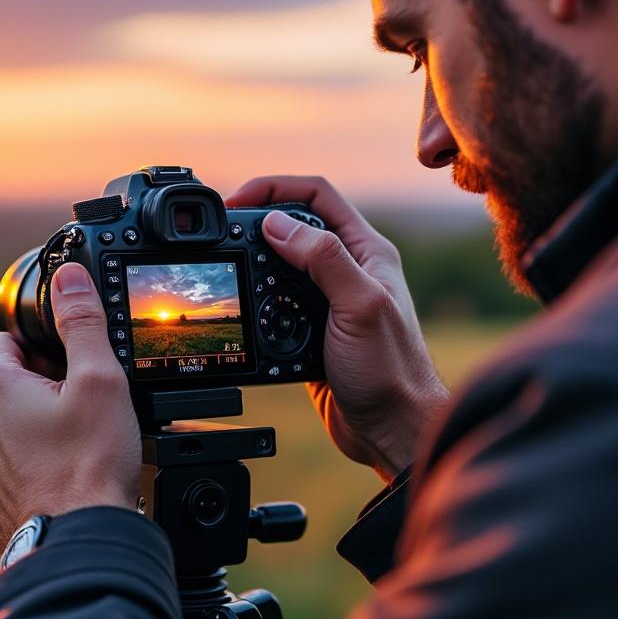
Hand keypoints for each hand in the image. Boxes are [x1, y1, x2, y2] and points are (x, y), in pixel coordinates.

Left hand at [0, 263, 140, 549]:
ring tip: (77, 449)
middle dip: (41, 391)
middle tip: (82, 409)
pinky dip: (31, 470)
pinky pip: (7, 472)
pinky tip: (64, 479)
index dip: (42, 348)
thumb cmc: (90, 465)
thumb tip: (69, 276)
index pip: (4, 341)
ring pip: (6, 432)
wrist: (79, 544)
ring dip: (34, 432)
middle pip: (6, 387)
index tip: (71, 368)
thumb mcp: (99, 379)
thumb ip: (81, 321)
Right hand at [228, 176, 447, 481]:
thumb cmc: (392, 371)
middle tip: (225, 231)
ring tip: (233, 269)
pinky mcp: (309, 329)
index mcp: (366, 251)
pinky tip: (248, 311)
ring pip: (280, 264)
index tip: (238, 199)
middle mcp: (348, 269)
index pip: (317, 196)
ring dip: (255, 264)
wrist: (391, 430)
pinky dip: (256, 303)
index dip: (275, 188)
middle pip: (294, 225)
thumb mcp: (360, 305)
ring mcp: (328, 299)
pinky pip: (274, 303)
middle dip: (258, 222)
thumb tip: (278, 223)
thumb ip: (324, 260)